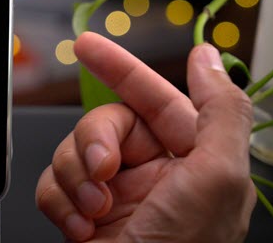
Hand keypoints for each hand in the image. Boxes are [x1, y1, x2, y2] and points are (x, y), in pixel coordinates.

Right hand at [36, 32, 255, 241]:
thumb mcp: (218, 179)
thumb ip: (220, 110)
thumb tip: (209, 57)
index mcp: (191, 159)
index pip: (155, 97)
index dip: (120, 67)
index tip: (86, 46)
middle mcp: (153, 174)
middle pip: (103, 123)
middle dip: (94, 141)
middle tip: (102, 169)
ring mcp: (115, 194)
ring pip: (71, 151)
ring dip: (76, 179)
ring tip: (96, 212)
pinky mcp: (81, 214)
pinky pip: (52, 184)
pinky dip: (59, 203)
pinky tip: (81, 228)